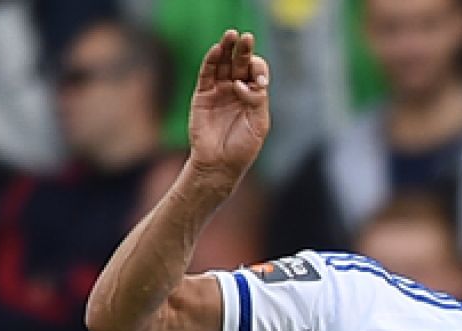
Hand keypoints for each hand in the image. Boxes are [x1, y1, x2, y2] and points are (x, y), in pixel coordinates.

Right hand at [188, 30, 270, 184]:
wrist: (219, 164)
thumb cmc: (242, 148)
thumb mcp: (258, 124)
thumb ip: (257, 100)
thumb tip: (245, 82)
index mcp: (254, 96)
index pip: (256, 72)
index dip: (258, 69)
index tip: (258, 81)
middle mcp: (236, 90)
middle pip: (240, 63)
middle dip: (244, 50)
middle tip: (246, 37)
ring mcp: (219, 91)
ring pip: (223, 64)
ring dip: (227, 48)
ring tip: (231, 35)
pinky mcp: (202, 95)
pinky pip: (207, 74)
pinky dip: (211, 60)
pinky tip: (217, 49)